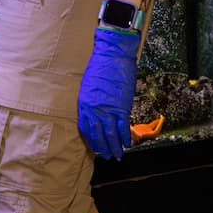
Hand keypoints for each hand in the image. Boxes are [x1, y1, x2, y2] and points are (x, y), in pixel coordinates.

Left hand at [77, 26, 139, 159]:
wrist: (113, 55)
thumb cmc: (100, 67)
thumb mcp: (89, 85)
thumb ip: (91, 101)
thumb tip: (96, 113)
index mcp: (84, 104)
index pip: (85, 128)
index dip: (91, 140)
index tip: (95, 147)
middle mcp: (95, 109)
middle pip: (98, 134)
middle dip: (103, 148)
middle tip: (107, 156)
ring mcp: (108, 109)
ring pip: (111, 134)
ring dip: (115, 147)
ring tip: (118, 155)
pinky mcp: (122, 106)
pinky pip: (123, 126)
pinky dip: (126, 137)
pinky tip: (128, 144)